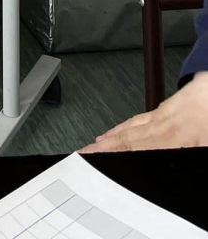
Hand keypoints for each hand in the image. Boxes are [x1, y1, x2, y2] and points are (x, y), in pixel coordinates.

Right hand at [81, 73, 207, 151]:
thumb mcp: (207, 144)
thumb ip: (187, 156)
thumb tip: (171, 172)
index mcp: (178, 136)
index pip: (139, 149)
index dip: (116, 156)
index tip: (98, 162)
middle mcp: (167, 124)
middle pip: (130, 139)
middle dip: (105, 148)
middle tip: (85, 155)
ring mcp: (165, 114)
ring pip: (131, 127)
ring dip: (110, 138)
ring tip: (94, 146)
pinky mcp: (167, 108)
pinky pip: (138, 119)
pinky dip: (123, 126)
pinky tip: (116, 131)